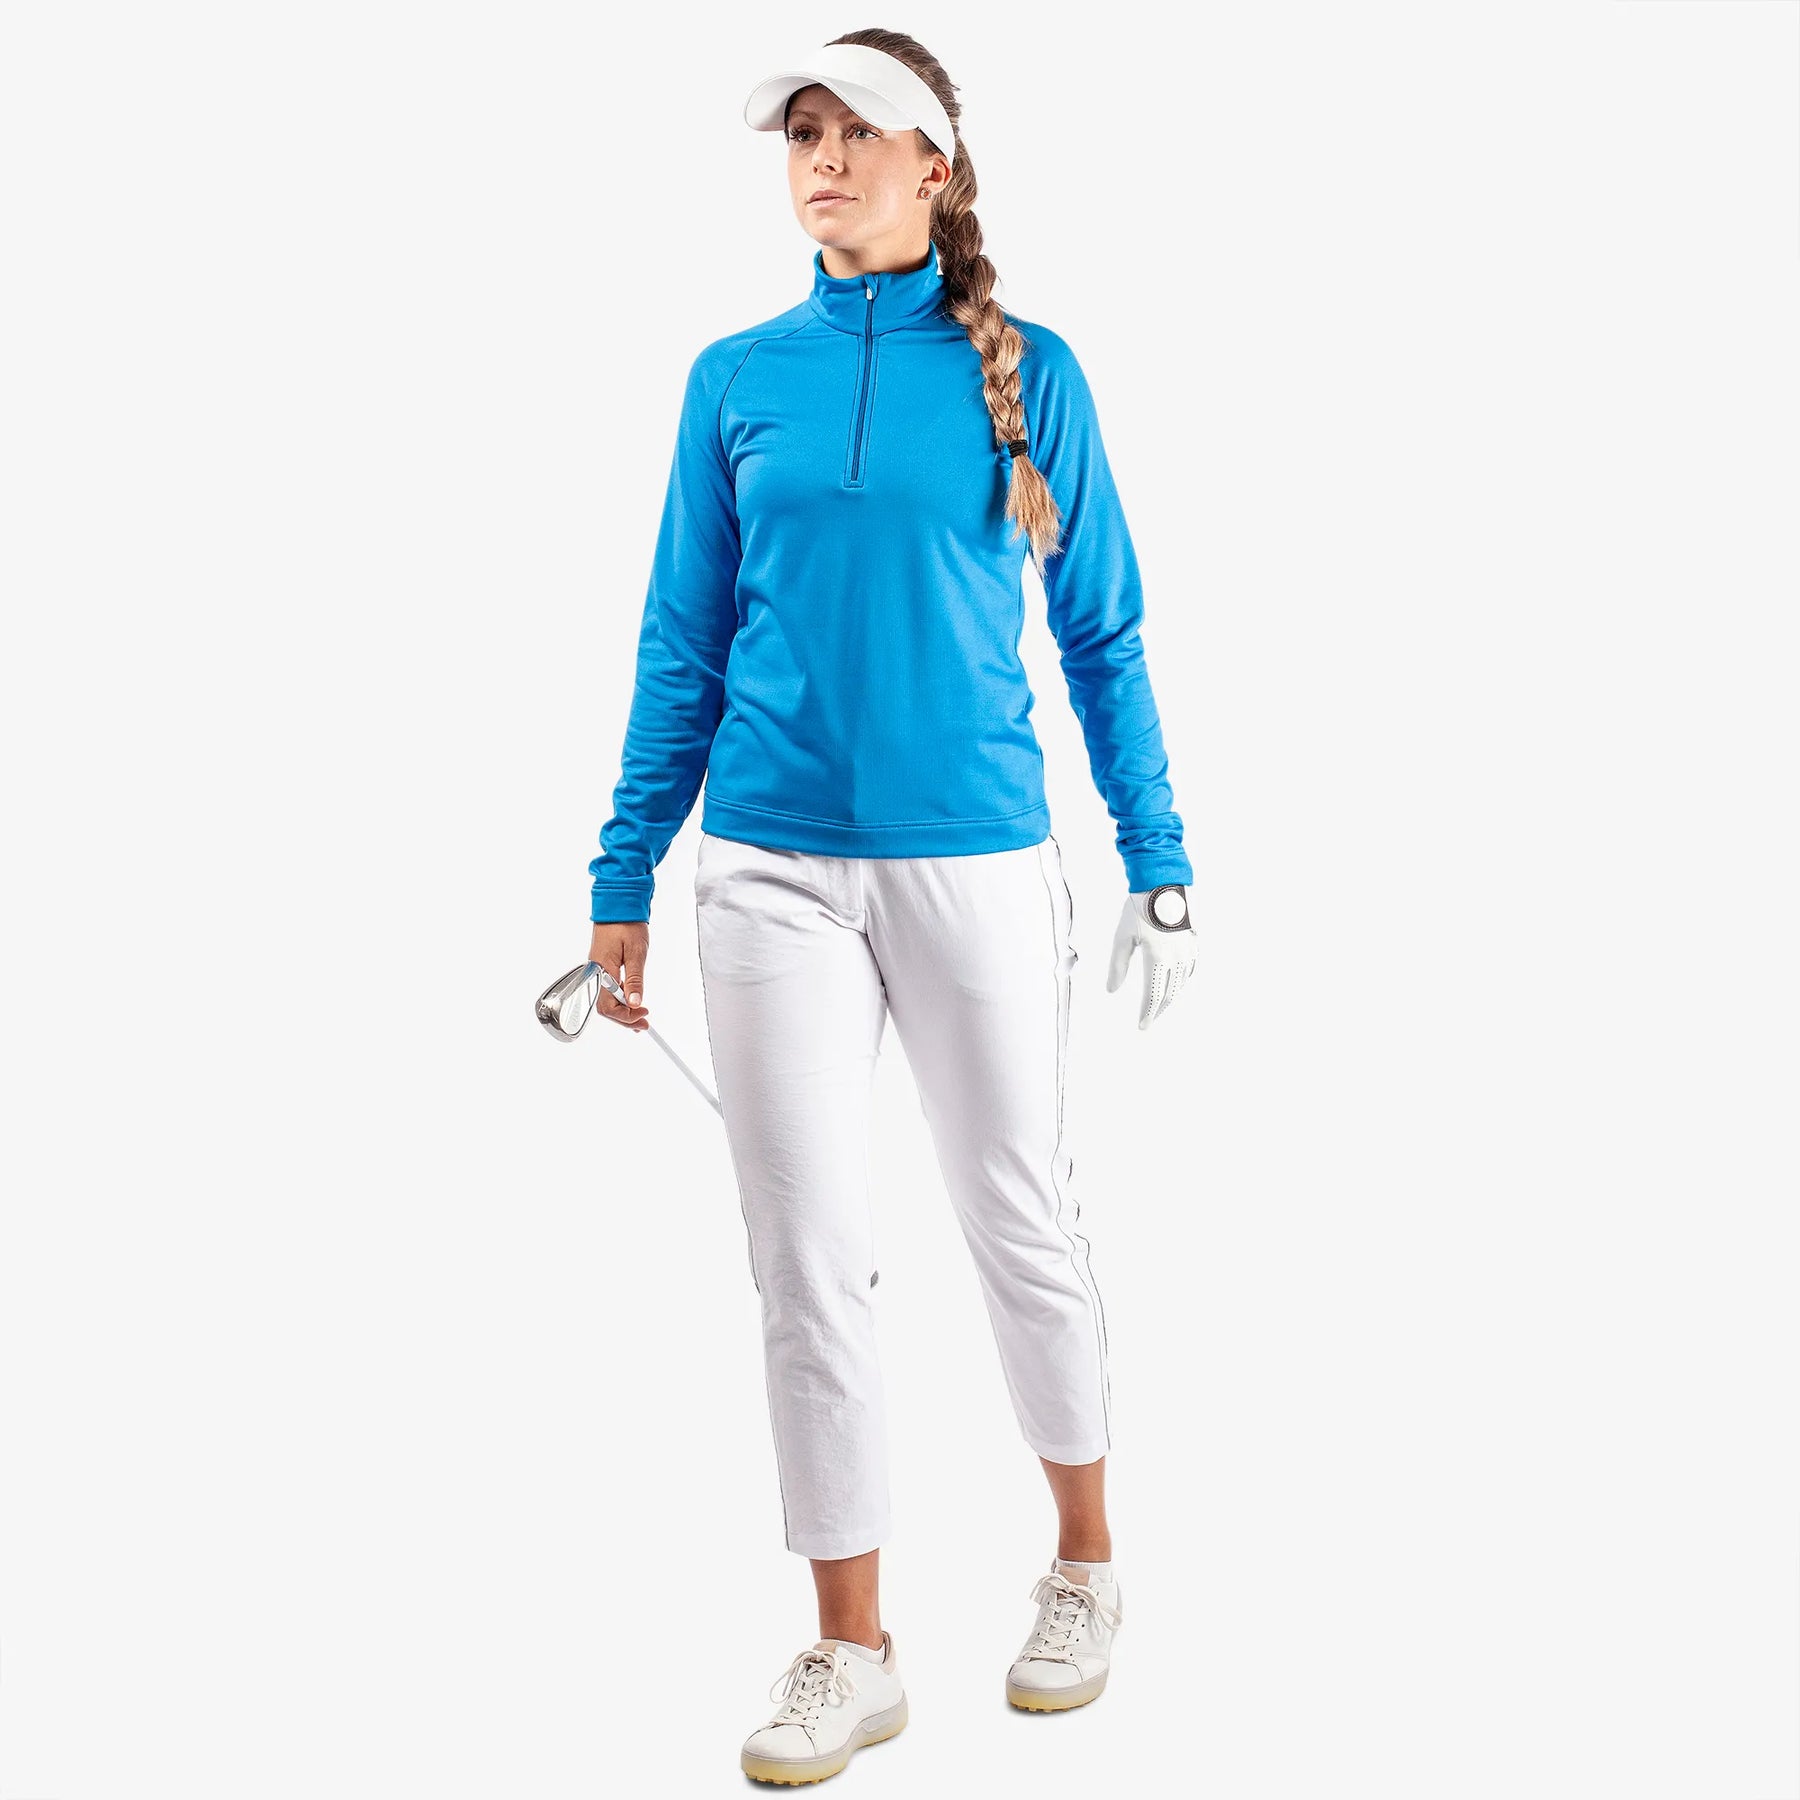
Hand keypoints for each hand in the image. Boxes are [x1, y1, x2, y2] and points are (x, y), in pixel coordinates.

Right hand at [587, 920, 651, 1032]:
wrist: (617, 903)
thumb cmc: (626, 923)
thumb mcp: (637, 952)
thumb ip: (635, 979)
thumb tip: (635, 1002)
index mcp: (602, 971)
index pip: (609, 1006)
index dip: (626, 1016)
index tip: (643, 1016)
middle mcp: (596, 973)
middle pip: (605, 1007)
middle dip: (624, 1019)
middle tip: (644, 1024)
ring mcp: (597, 970)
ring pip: (606, 1000)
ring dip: (623, 1011)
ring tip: (640, 1017)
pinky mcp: (601, 966)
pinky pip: (608, 989)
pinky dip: (620, 999)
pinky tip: (631, 1000)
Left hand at [1105, 889, 1196, 1029]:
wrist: (1164, 882)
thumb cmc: (1138, 907)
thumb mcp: (1123, 937)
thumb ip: (1117, 966)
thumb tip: (1111, 990)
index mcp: (1157, 958)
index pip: (1153, 995)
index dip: (1147, 1013)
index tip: (1142, 1026)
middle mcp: (1176, 957)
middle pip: (1170, 993)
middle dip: (1158, 1009)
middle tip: (1149, 1020)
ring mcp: (1189, 949)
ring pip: (1182, 983)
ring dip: (1171, 997)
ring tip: (1160, 1005)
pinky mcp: (1195, 941)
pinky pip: (1191, 969)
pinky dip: (1182, 981)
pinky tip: (1176, 984)